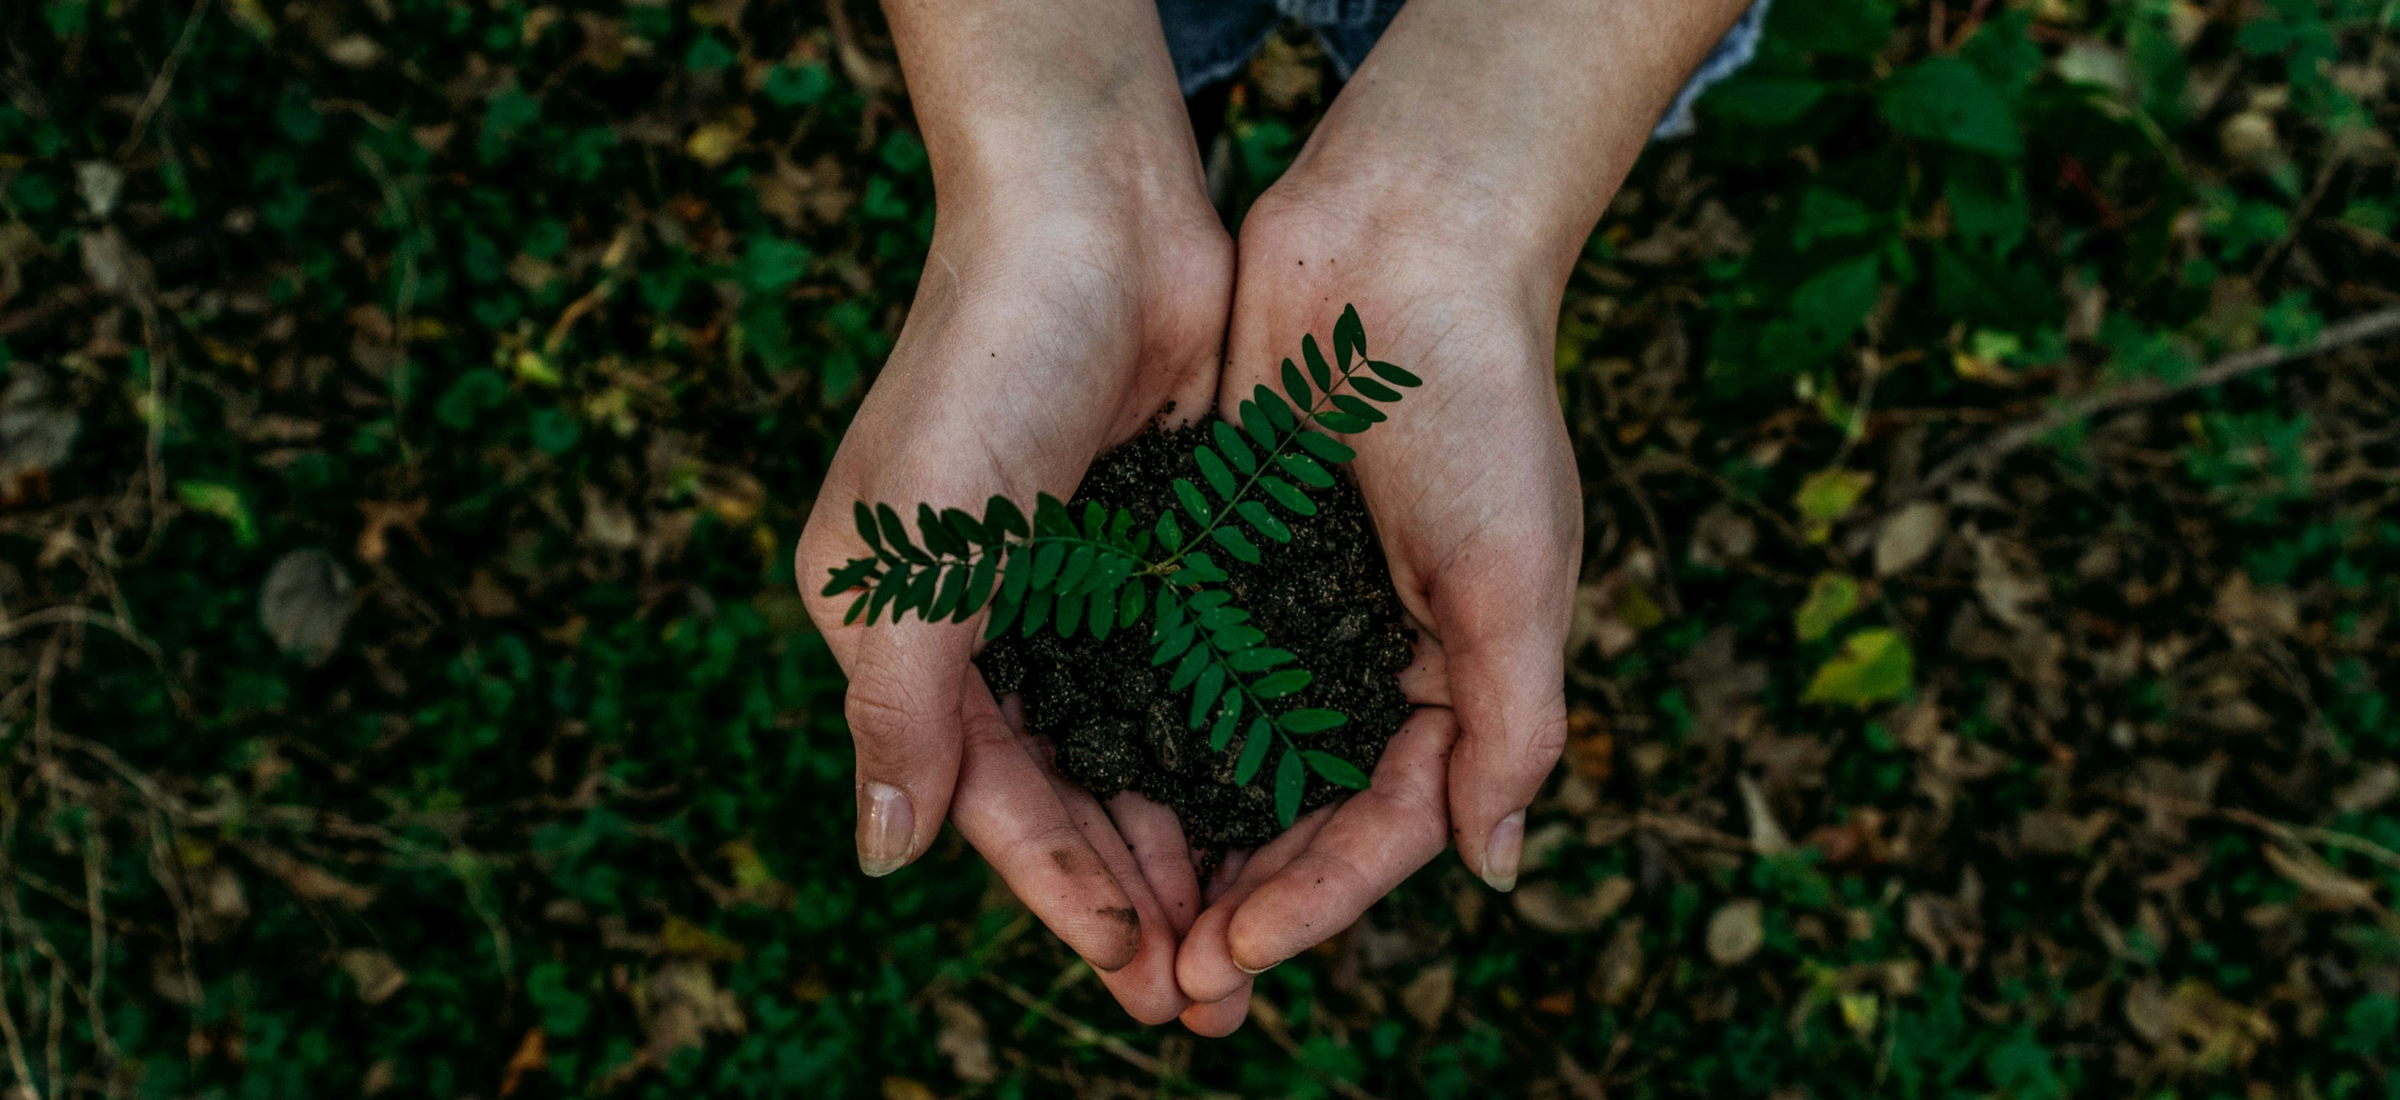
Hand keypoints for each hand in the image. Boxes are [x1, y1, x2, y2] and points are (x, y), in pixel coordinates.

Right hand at [796, 0, 1232, 1023]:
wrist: (1092, 214)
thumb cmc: (982, 369)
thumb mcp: (916, 548)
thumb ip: (901, 705)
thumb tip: (880, 856)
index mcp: (900, 631)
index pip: (984, 795)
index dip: (1059, 887)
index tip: (1138, 965)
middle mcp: (984, 624)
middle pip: (1064, 794)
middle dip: (1132, 896)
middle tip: (1209, 995)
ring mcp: (1076, 591)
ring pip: (1133, 752)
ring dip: (1186, 844)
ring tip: (1249, 937)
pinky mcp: (1156, 553)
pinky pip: (1190, 681)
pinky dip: (1223, 751)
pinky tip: (1277, 813)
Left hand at [1172, 186, 1580, 1030]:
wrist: (1400, 243)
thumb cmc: (1478, 404)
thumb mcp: (1515, 576)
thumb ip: (1511, 725)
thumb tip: (1493, 869)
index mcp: (1454, 677)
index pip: (1385, 826)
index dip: (1316, 901)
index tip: (1234, 954)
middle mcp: (1368, 659)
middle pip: (1300, 816)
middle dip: (1242, 902)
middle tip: (1168, 983)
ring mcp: (1291, 611)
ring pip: (1230, 759)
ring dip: (1184, 842)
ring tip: (1123, 921)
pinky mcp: (1221, 556)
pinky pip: (1178, 669)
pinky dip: (1143, 733)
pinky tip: (1087, 788)